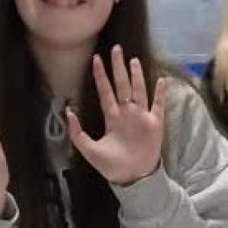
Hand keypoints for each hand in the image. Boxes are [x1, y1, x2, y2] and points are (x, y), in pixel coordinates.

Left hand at [67, 47, 163, 184]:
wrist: (132, 178)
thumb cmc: (112, 166)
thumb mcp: (89, 149)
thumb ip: (77, 132)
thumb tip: (68, 112)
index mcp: (112, 118)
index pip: (105, 92)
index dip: (100, 76)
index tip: (95, 60)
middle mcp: (127, 113)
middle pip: (122, 85)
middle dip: (118, 67)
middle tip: (115, 49)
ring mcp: (141, 117)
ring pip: (138, 90)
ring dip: (136, 76)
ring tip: (132, 60)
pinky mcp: (155, 124)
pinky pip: (158, 105)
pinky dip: (159, 94)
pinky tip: (160, 81)